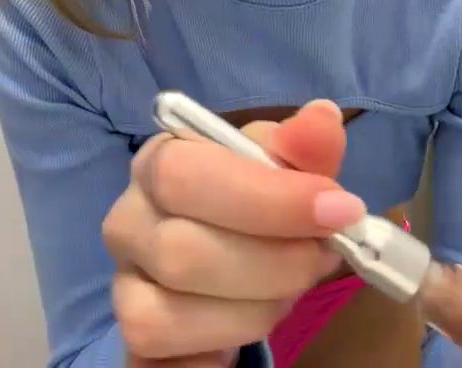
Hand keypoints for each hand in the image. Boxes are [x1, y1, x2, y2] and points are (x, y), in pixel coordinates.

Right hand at [102, 100, 365, 367]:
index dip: (265, 198)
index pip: (185, 175)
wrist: (230, 260)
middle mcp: (127, 220)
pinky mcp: (133, 340)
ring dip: (257, 307)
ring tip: (289, 288)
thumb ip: (304, 148)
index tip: (338, 209)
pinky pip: (167, 357)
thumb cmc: (254, 205)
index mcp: (157, 162)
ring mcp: (123, 284)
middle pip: (182, 252)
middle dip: (274, 261)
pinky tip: (252, 320)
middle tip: (322, 256)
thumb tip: (323, 118)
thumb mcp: (285, 170)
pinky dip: (225, 345)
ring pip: (174, 313)